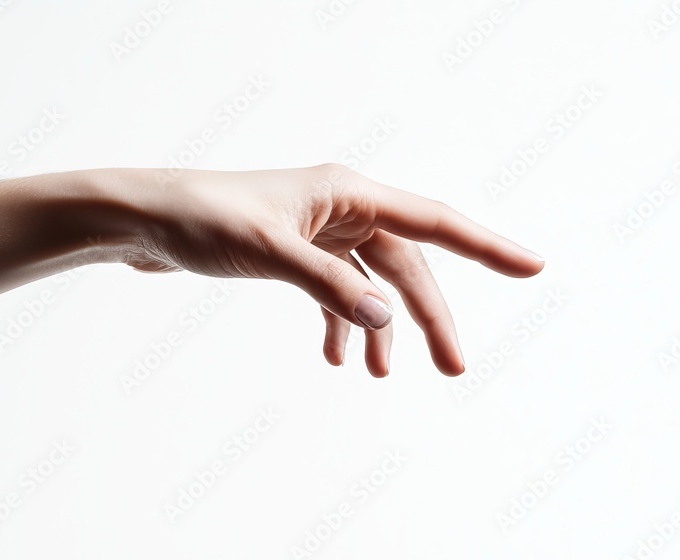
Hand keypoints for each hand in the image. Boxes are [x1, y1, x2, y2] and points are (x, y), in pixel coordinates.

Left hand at [113, 164, 544, 377]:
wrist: (145, 220)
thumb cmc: (200, 218)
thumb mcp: (267, 250)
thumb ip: (329, 285)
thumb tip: (388, 319)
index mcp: (347, 191)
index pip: (433, 220)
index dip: (487, 246)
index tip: (533, 267)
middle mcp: (342, 207)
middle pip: (405, 265)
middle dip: (429, 316)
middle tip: (454, 368)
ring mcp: (320, 231)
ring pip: (372, 283)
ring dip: (383, 329)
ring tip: (386, 378)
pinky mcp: (295, 253)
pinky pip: (336, 292)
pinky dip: (342, 325)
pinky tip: (336, 358)